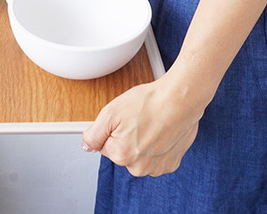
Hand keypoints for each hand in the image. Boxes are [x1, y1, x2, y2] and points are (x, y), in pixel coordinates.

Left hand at [81, 80, 201, 176]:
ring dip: (141, 141)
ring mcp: (157, 167)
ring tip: (150, 123)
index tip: (123, 119)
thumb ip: (94, 134)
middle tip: (137, 119)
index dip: (112, 128)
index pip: (104, 145)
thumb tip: (86, 146)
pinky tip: (160, 130)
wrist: (179, 100)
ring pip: (138, 154)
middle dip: (126, 136)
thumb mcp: (110, 112)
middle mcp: (139, 167)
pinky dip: (156, 145)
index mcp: (121, 155)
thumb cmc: (148, 102)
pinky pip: (155, 156)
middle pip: (122, 151)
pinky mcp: (171, 163)